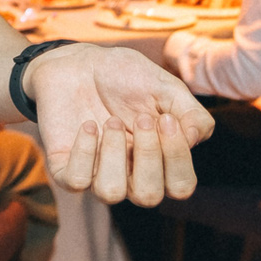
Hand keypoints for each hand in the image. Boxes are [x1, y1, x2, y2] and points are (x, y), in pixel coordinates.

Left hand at [24, 43, 214, 204]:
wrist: (80, 62)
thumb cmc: (126, 77)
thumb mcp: (167, 87)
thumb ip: (191, 114)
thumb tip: (194, 141)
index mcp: (160, 161)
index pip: (180, 186)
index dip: (177, 158)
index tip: (166, 118)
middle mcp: (130, 175)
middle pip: (148, 197)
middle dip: (147, 155)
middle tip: (140, 117)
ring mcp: (97, 174)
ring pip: (110, 194)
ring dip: (114, 154)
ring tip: (110, 121)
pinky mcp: (66, 168)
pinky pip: (76, 181)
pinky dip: (84, 152)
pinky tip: (88, 125)